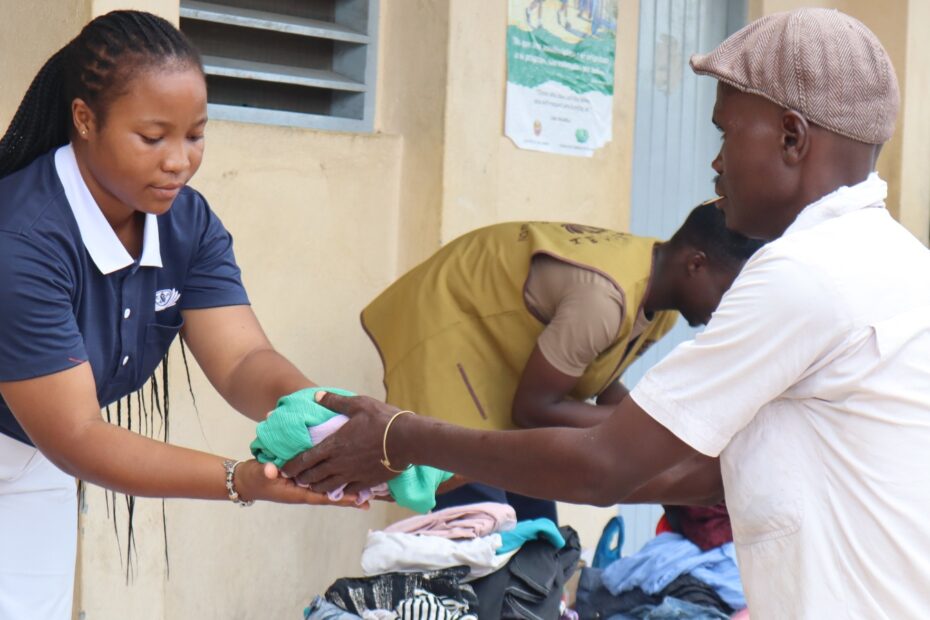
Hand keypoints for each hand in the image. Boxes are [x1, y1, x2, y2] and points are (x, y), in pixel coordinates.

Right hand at [234, 458, 366, 507]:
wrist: (249, 480)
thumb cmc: (256, 478)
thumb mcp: (260, 474)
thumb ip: (266, 471)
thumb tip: (271, 470)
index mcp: (299, 493)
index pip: (324, 496)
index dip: (341, 498)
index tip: (359, 499)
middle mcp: (306, 491)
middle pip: (333, 495)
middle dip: (351, 496)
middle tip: (373, 497)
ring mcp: (307, 486)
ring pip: (332, 487)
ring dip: (349, 487)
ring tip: (369, 487)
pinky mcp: (306, 479)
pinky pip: (326, 480)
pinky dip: (339, 479)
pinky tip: (351, 474)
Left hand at [278, 392, 401, 494]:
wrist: (407, 440)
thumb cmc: (382, 419)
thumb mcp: (358, 404)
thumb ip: (334, 401)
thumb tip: (316, 396)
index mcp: (335, 444)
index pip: (306, 458)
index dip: (293, 465)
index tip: (284, 468)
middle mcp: (340, 463)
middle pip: (313, 475)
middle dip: (301, 478)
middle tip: (294, 478)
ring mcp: (353, 474)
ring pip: (328, 486)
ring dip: (317, 486)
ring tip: (311, 486)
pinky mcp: (366, 482)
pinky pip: (347, 491)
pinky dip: (338, 492)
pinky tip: (336, 491)